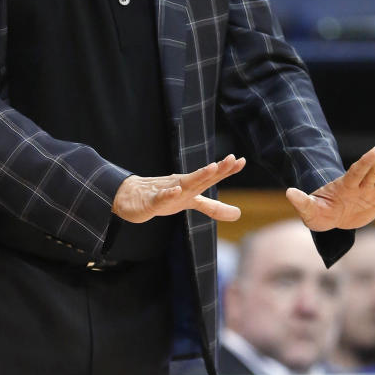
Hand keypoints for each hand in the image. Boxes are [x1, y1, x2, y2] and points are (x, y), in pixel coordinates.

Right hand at [113, 154, 245, 224]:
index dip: (227, 170)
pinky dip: (169, 194)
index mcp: (193, 187)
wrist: (133, 198)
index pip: (212, 178)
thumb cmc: (166, 197)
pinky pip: (162, 197)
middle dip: (217, 169)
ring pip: (185, 184)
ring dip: (198, 176)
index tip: (242, 161)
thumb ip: (214, 208)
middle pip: (202, 177)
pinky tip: (177, 190)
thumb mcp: (192, 203)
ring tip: (212, 168)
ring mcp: (168, 192)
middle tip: (232, 159)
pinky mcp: (153, 201)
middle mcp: (182, 186)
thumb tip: (239, 215)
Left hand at [285, 140, 374, 231]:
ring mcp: (373, 188)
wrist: (331, 219)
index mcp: (345, 185)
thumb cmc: (319, 214)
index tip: (374, 151)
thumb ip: (302, 201)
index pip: (357, 171)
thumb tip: (288, 192)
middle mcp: (361, 184)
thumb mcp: (308, 211)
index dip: (365, 162)